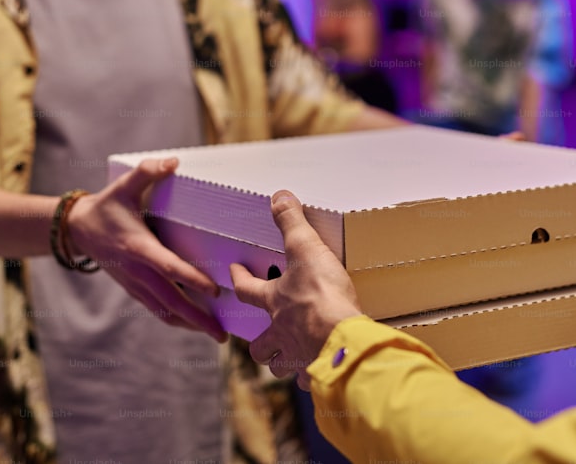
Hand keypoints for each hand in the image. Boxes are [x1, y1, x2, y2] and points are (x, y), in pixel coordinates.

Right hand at [66, 157, 226, 341]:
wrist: (77, 229)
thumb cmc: (107, 206)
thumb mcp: (124, 185)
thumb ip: (147, 171)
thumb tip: (173, 162)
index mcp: (138, 247)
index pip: (170, 267)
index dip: (192, 280)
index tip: (215, 291)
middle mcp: (137, 270)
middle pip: (171, 301)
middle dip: (197, 319)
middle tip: (222, 334)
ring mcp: (134, 283)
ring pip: (164, 311)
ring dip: (190, 325)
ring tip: (215, 335)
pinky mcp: (133, 288)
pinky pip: (157, 309)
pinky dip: (176, 319)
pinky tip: (194, 325)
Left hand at [230, 191, 362, 389]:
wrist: (342, 338)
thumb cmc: (322, 295)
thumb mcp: (307, 248)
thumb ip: (292, 222)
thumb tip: (278, 196)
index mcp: (274, 301)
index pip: (246, 289)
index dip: (238, 279)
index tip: (232, 272)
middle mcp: (281, 332)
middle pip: (259, 345)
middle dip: (258, 342)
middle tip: (263, 337)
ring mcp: (298, 356)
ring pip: (279, 366)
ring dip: (281, 362)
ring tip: (289, 357)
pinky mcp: (318, 372)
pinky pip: (309, 380)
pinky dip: (311, 378)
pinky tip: (318, 373)